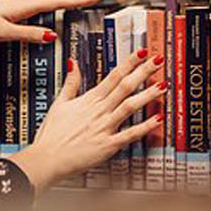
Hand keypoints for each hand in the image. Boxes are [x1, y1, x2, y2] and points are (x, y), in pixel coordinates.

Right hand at [8, 49, 167, 196]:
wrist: (47, 158)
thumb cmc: (52, 134)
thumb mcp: (59, 103)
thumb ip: (70, 82)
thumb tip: (72, 62)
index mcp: (89, 100)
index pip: (113, 76)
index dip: (128, 63)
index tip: (141, 53)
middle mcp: (99, 111)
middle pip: (125, 87)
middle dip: (143, 72)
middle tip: (158, 60)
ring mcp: (104, 127)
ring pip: (130, 107)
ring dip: (147, 95)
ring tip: (163, 85)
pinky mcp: (108, 145)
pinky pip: (129, 134)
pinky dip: (144, 127)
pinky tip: (158, 119)